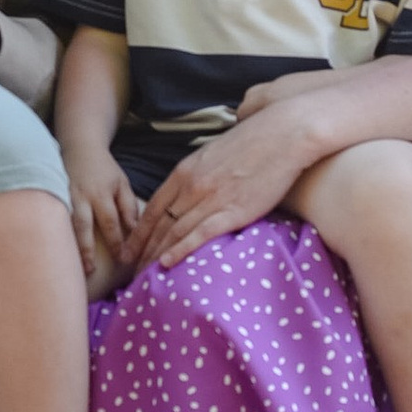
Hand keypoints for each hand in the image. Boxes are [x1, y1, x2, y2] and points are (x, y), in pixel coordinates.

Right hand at [65, 147, 144, 292]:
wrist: (79, 148)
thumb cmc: (103, 170)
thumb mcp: (122, 184)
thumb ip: (128, 207)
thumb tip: (134, 232)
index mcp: (101, 194)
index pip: (110, 222)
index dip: (117, 242)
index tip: (123, 260)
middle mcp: (80, 197)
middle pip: (83, 226)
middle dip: (87, 250)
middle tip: (91, 271)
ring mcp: (63, 198)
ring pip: (65, 225)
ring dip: (69, 246)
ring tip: (72, 266)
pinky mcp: (53, 198)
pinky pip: (54, 220)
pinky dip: (56, 236)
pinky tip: (56, 252)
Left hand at [130, 91, 326, 273]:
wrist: (282, 135)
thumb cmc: (253, 141)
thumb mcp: (213, 153)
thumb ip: (198, 172)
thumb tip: (191, 187)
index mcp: (185, 171)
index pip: (153, 208)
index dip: (138, 233)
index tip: (129, 251)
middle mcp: (192, 186)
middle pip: (160, 225)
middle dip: (143, 251)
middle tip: (131, 272)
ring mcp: (211, 198)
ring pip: (175, 233)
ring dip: (157, 256)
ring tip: (144, 276)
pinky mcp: (233, 210)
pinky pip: (201, 234)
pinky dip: (181, 250)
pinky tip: (168, 264)